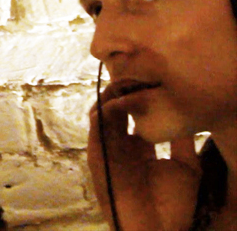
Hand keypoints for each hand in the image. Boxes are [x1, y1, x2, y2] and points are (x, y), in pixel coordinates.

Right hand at [88, 85, 201, 230]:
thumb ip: (182, 140)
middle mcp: (120, 144)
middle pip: (118, 107)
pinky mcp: (96, 152)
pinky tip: (116, 96)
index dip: (144, 95)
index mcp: (138, 147)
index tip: (156, 79)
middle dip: (127, 88)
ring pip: (104, 110)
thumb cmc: (171, 205)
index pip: (136, 113)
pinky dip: (104, 108)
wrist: (155, 229)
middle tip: (140, 70)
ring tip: (127, 77)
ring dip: (113, 93)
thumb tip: (190, 115)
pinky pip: (95, 124)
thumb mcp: (185, 166)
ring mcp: (107, 147)